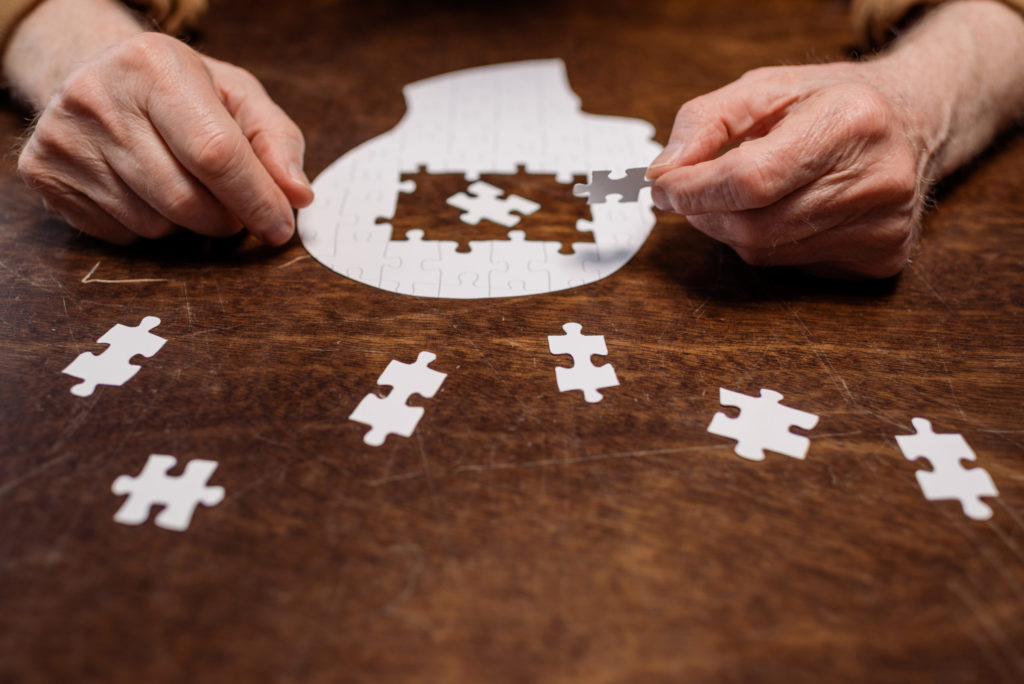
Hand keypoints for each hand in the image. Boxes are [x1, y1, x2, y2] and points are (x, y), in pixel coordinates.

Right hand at [17, 32, 313, 245]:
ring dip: (187, 224)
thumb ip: (277, 142)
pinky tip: (145, 192)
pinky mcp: (44, 173)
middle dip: (225, 219)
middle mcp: (98, 96)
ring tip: (186, 188)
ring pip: (153, 223)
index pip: (216, 154)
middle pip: (184, 198)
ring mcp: (62, 136)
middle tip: (236, 212)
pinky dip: (148, 227)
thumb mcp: (238, 97)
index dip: (256, 200)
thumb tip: (297, 195)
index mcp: (154, 65)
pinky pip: (120, 234)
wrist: (99, 77)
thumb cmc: (183, 92)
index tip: (281, 228)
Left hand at [647, 62, 924, 278]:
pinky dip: (768, 242)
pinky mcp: (881, 259)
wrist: (915, 120)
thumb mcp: (765, 88)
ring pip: (766, 252)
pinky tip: (787, 209)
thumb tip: (663, 173)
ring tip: (747, 193)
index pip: (751, 179)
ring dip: (733, 228)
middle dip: (705, 212)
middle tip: (690, 192)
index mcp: (851, 122)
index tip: (663, 186)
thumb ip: (704, 122)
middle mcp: (877, 180)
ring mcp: (883, 227)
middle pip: (754, 226)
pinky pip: (791, 265)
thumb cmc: (830, 101)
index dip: (695, 190)